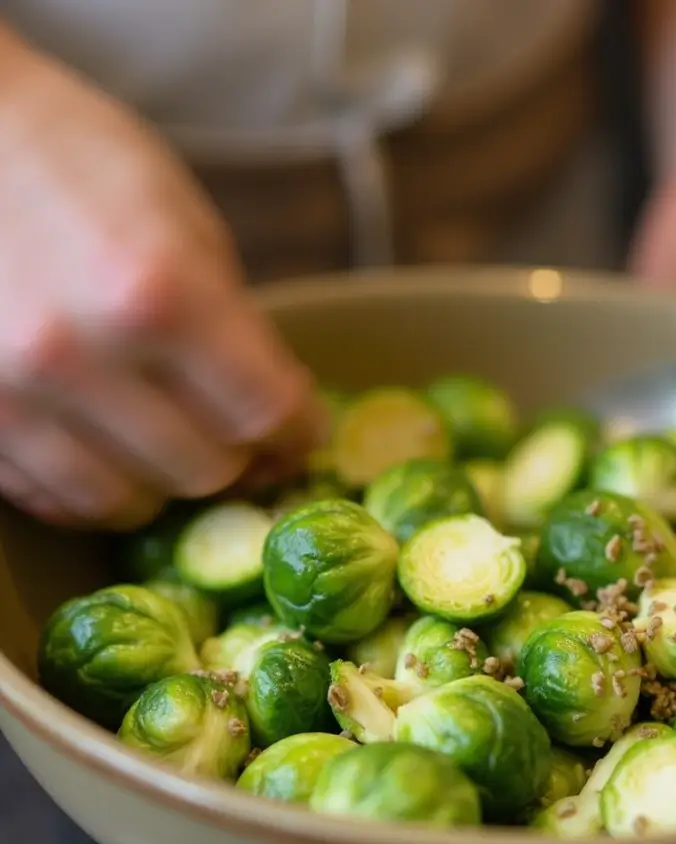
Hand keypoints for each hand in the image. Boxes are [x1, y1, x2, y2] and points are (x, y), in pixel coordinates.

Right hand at [0, 35, 324, 529]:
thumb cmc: (82, 165)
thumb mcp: (187, 225)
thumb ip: (235, 326)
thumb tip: (278, 413)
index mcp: (159, 293)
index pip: (266, 412)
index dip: (300, 432)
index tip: (303, 432)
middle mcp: (82, 355)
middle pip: (206, 469)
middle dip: (239, 456)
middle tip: (240, 435)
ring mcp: (12, 395)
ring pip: (129, 502)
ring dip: (166, 482)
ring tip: (175, 445)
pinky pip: (55, 499)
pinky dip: (98, 488)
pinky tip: (113, 454)